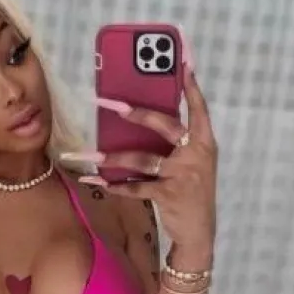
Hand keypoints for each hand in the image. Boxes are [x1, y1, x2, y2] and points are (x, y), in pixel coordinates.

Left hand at [72, 69, 218, 259]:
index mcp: (204, 142)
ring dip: (113, 158)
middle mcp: (196, 154)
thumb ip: (176, 144)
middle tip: (111, 103)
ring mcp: (183, 175)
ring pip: (142, 160)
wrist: (200, 232)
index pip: (199, 108)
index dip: (191, 86)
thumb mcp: (193, 164)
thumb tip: (143, 120)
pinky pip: (137, 187)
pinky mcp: (169, 194)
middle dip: (136, 113)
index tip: (183, 61)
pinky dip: (116, 186)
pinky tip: (97, 182)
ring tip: (89, 156)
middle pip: (164, 125)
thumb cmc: (191, 192)